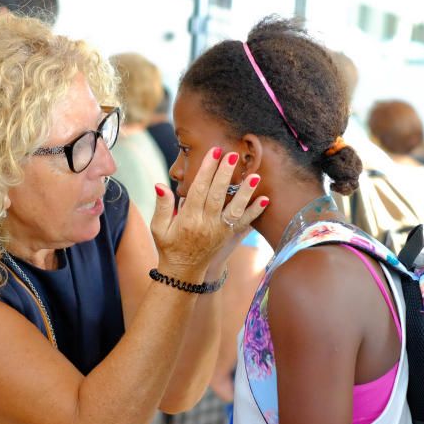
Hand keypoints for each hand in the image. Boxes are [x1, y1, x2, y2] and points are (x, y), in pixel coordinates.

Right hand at [150, 148, 266, 280]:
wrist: (183, 271)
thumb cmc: (169, 245)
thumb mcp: (158, 227)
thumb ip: (162, 206)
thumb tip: (161, 185)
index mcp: (188, 219)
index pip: (198, 190)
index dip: (207, 170)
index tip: (214, 152)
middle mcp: (206, 224)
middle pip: (217, 196)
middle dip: (226, 174)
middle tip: (233, 155)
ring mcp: (220, 231)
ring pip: (234, 210)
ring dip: (245, 193)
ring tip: (255, 176)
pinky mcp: (228, 236)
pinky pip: (244, 223)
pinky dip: (255, 212)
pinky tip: (265, 199)